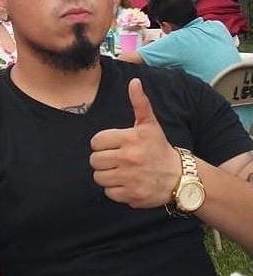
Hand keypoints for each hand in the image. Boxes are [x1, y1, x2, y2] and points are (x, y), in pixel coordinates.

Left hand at [90, 78, 180, 207]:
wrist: (180, 177)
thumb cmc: (159, 149)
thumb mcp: (150, 125)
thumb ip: (140, 103)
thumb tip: (134, 81)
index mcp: (130, 139)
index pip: (96, 142)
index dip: (102, 144)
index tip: (114, 146)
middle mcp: (129, 158)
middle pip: (95, 160)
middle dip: (103, 160)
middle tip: (116, 160)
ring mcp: (130, 178)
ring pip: (99, 177)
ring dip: (107, 176)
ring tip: (121, 172)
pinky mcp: (131, 195)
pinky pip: (109, 193)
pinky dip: (115, 190)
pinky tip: (126, 183)